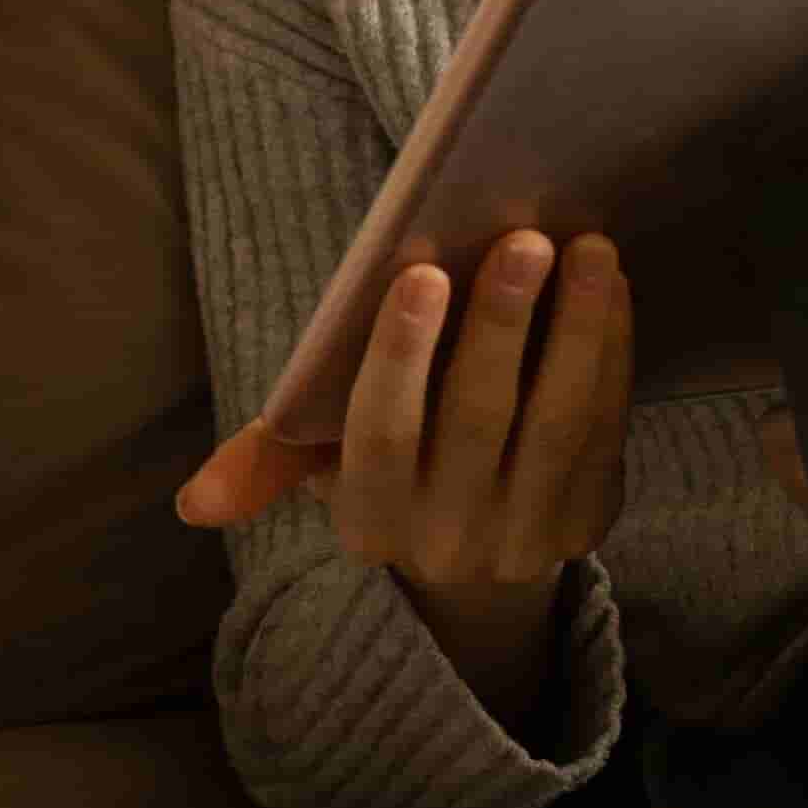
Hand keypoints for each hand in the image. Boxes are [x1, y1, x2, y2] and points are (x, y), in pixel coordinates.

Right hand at [171, 230, 635, 534]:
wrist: (473, 569)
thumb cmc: (388, 469)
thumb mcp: (319, 468)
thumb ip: (268, 457)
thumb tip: (194, 505)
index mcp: (368, 516)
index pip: (379, 432)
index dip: (401, 352)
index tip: (421, 271)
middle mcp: (447, 538)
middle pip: (477, 419)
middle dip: (502, 323)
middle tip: (525, 238)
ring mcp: (525, 537)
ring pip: (555, 422)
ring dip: (577, 330)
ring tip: (586, 248)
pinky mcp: (587, 526)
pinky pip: (605, 431)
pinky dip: (612, 356)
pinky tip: (611, 290)